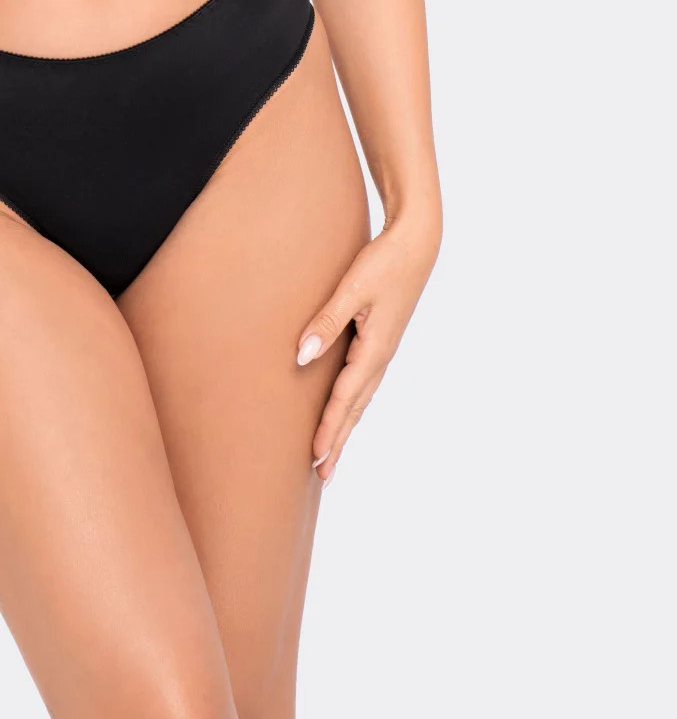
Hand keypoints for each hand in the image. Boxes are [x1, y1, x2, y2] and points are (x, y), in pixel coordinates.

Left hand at [295, 212, 439, 483]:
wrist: (416, 245)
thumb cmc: (383, 263)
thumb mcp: (352, 289)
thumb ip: (326, 322)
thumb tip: (302, 356)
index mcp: (374, 350)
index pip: (345, 398)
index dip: (329, 428)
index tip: (315, 456)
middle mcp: (380, 357)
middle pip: (355, 409)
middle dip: (338, 440)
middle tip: (321, 474)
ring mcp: (383, 351)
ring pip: (361, 399)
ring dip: (345, 426)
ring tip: (330, 453)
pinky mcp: (381, 341)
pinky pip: (364, 383)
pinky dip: (352, 404)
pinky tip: (345, 409)